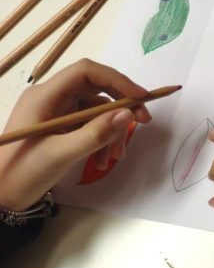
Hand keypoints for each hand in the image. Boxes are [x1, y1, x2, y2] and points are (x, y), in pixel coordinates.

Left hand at [0, 59, 151, 210]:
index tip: (141, 97)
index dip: (116, 79)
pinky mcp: (62, 128)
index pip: (86, 72)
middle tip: (144, 122)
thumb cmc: (22, 172)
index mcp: (45, 96)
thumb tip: (128, 114)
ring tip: (114, 157)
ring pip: (98, 111)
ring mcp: (58, 113)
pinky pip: (91, 126)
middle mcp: (52, 98)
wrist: (0, 196)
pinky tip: (102, 160)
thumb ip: (95, 134)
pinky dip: (102, 140)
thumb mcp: (60, 154)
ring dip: (112, 132)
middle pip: (97, 90)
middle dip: (121, 107)